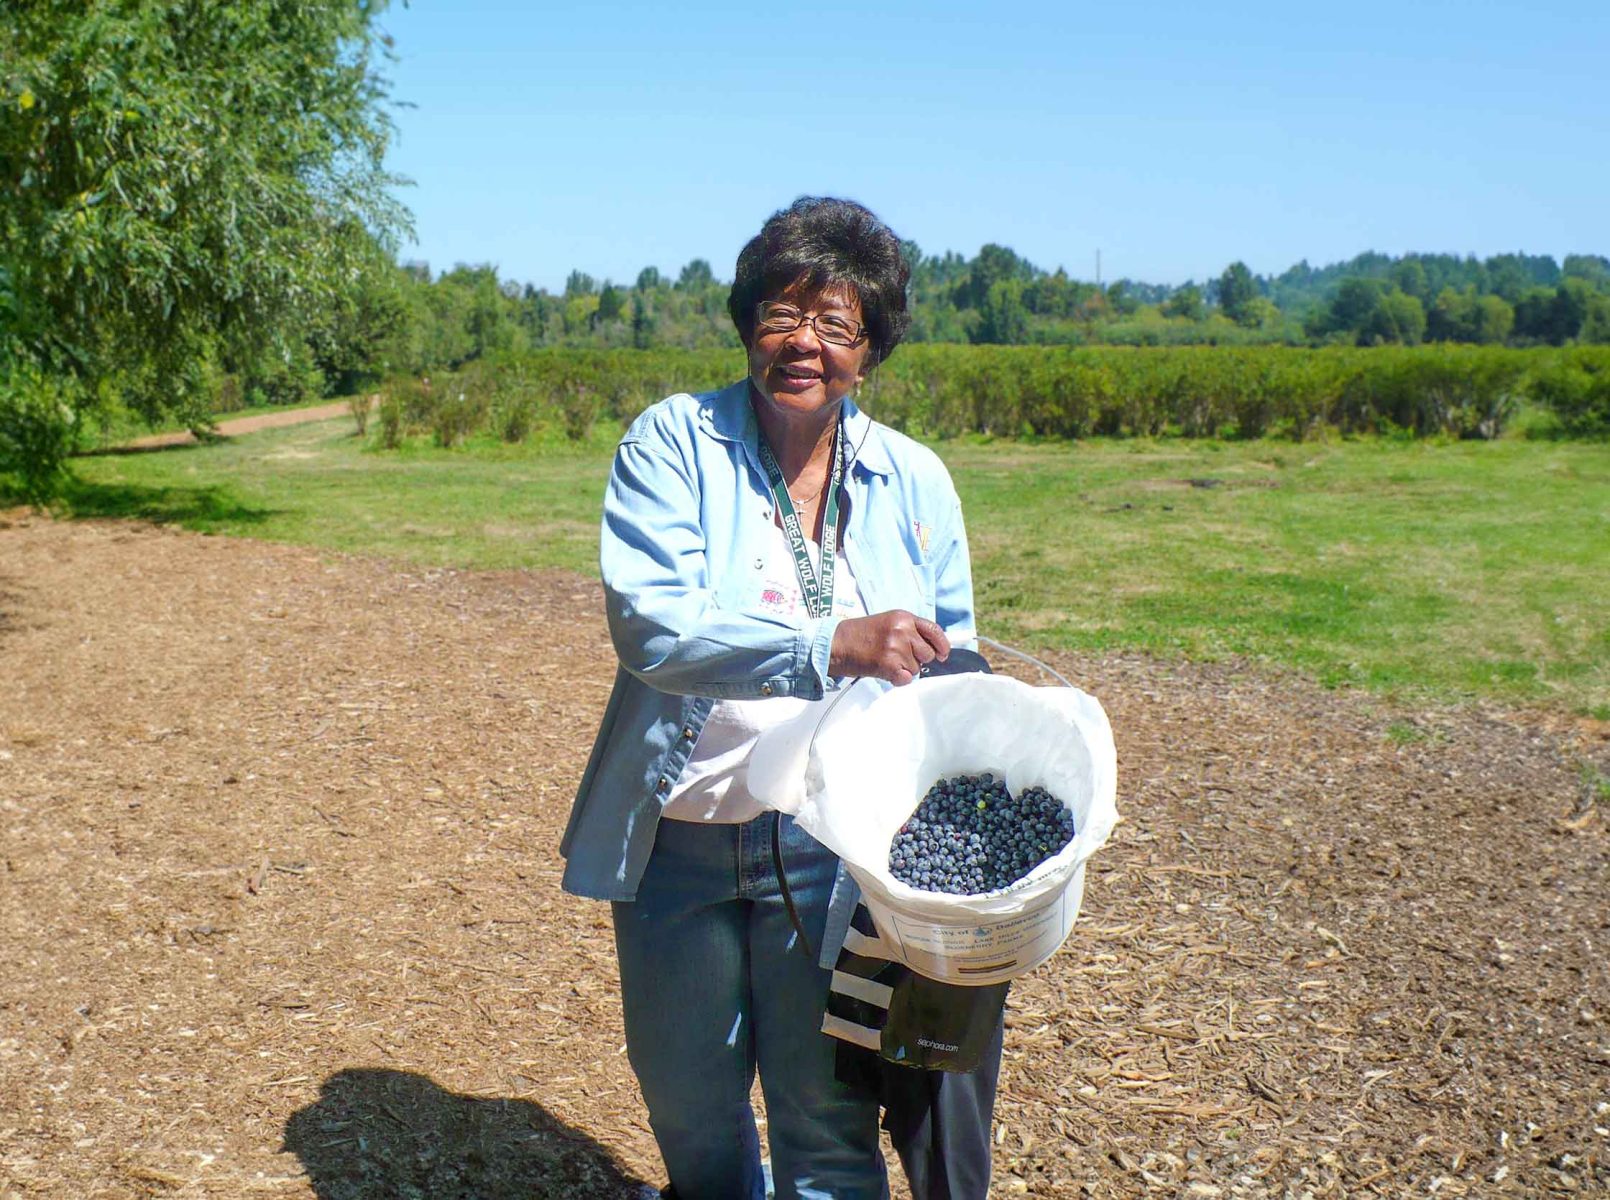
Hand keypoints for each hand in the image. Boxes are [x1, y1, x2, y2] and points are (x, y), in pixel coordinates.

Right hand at [829, 610, 949, 685]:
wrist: (836, 644)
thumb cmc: (859, 636)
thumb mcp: (888, 623)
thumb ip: (909, 631)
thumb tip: (932, 648)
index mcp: (903, 617)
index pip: (934, 630)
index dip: (942, 645)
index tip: (943, 654)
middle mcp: (902, 630)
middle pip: (927, 653)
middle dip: (917, 659)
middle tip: (897, 657)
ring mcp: (896, 647)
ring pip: (916, 668)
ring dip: (903, 669)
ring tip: (884, 660)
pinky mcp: (889, 664)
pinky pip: (907, 679)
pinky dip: (897, 679)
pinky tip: (883, 670)